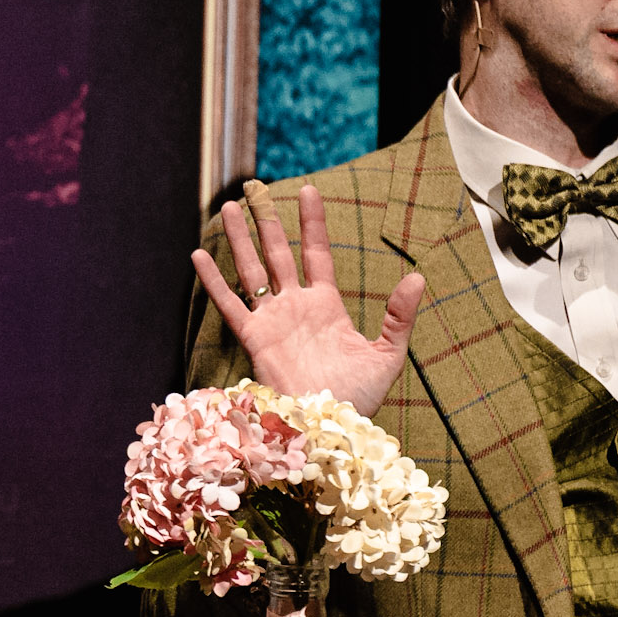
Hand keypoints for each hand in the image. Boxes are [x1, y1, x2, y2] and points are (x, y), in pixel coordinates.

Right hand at [191, 183, 425, 416]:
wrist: (329, 426)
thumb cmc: (359, 397)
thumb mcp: (387, 353)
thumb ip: (399, 315)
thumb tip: (418, 277)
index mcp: (326, 305)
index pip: (316, 253)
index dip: (312, 222)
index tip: (308, 190)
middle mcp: (295, 306)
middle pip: (277, 253)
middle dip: (266, 221)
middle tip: (255, 189)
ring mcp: (272, 320)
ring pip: (251, 269)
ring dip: (239, 239)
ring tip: (227, 208)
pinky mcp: (254, 338)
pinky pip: (230, 304)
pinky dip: (214, 281)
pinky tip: (199, 256)